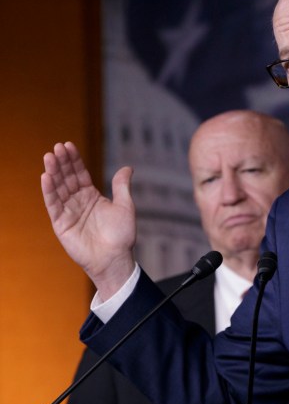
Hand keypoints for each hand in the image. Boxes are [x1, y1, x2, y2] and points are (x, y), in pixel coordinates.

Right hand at [41, 142, 135, 297]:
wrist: (116, 258)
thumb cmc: (121, 235)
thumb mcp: (125, 206)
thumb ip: (121, 186)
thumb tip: (127, 167)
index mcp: (91, 196)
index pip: (79, 174)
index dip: (74, 160)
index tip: (68, 145)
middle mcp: (78, 202)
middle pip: (67, 178)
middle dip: (61, 162)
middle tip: (56, 147)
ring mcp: (68, 212)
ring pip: (58, 189)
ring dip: (53, 173)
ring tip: (49, 157)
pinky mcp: (61, 224)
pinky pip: (53, 205)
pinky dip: (49, 191)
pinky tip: (45, 177)